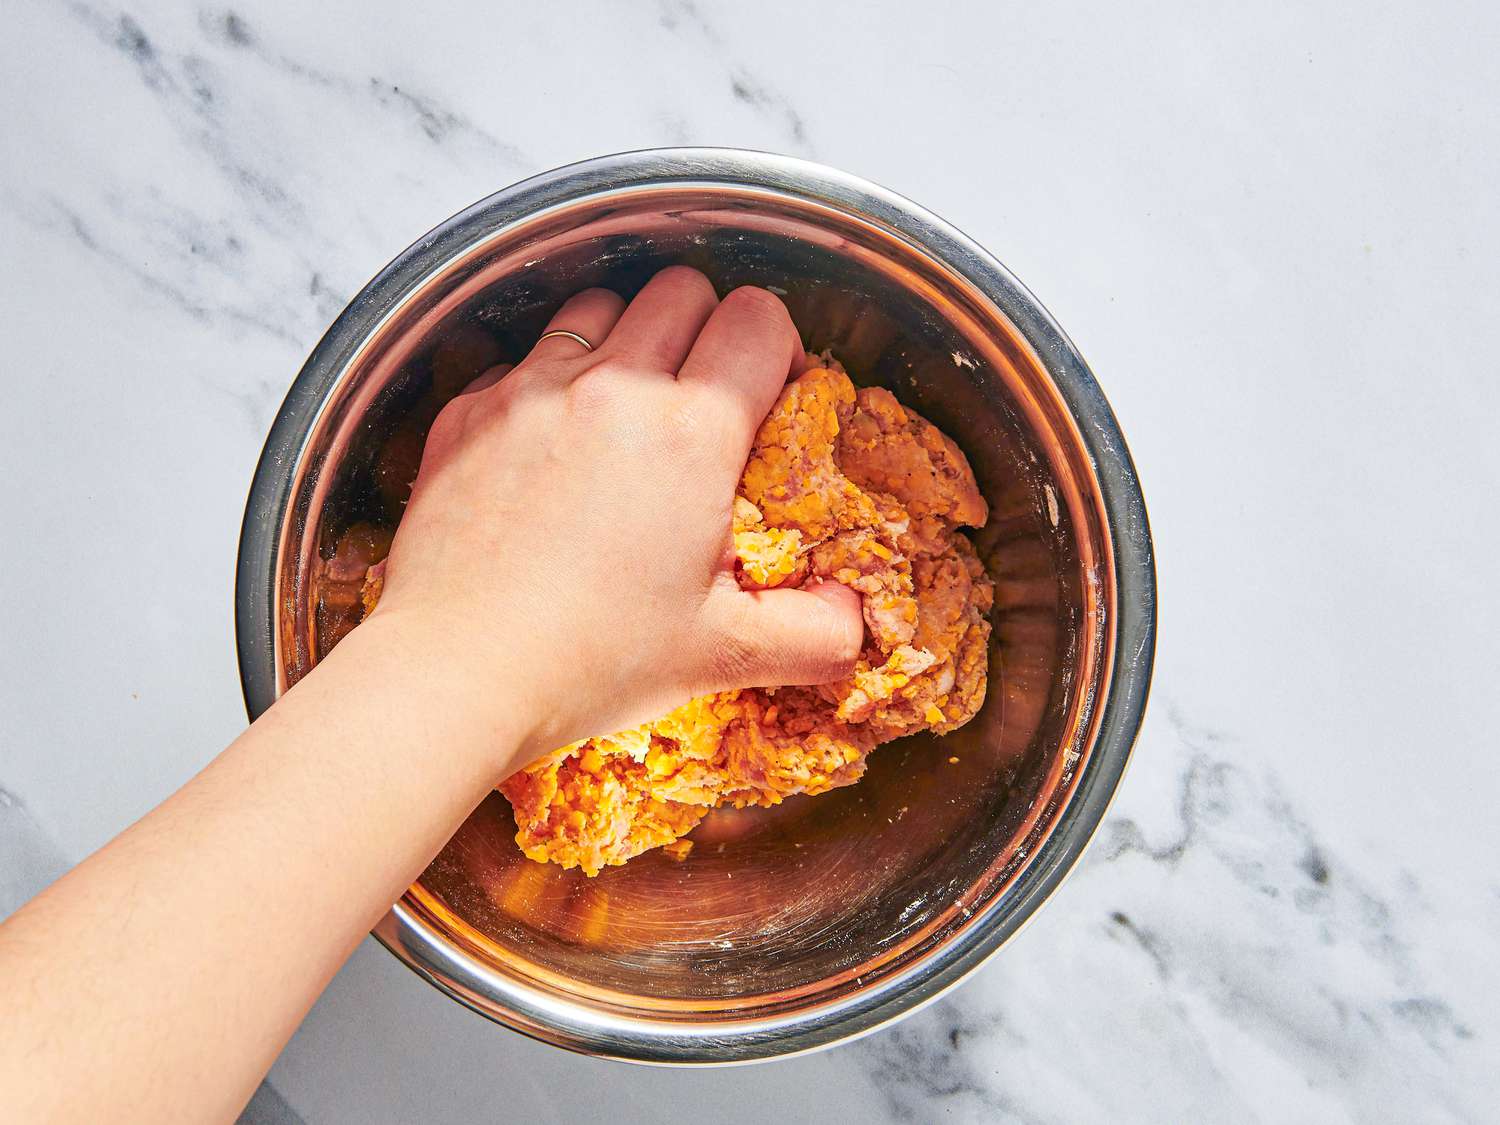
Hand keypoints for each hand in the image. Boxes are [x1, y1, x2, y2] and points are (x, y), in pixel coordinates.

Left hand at [364, 266, 864, 769]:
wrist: (456, 672)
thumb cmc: (591, 660)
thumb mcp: (724, 656)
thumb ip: (815, 632)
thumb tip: (853, 616)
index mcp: (691, 433)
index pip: (758, 318)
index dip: (777, 347)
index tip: (770, 393)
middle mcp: (613, 388)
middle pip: (682, 290)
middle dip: (707, 328)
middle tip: (704, 397)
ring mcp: (532, 390)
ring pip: (600, 306)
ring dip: (627, 339)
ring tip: (627, 406)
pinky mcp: (469, 410)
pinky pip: (523, 356)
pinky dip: (549, 380)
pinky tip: (551, 444)